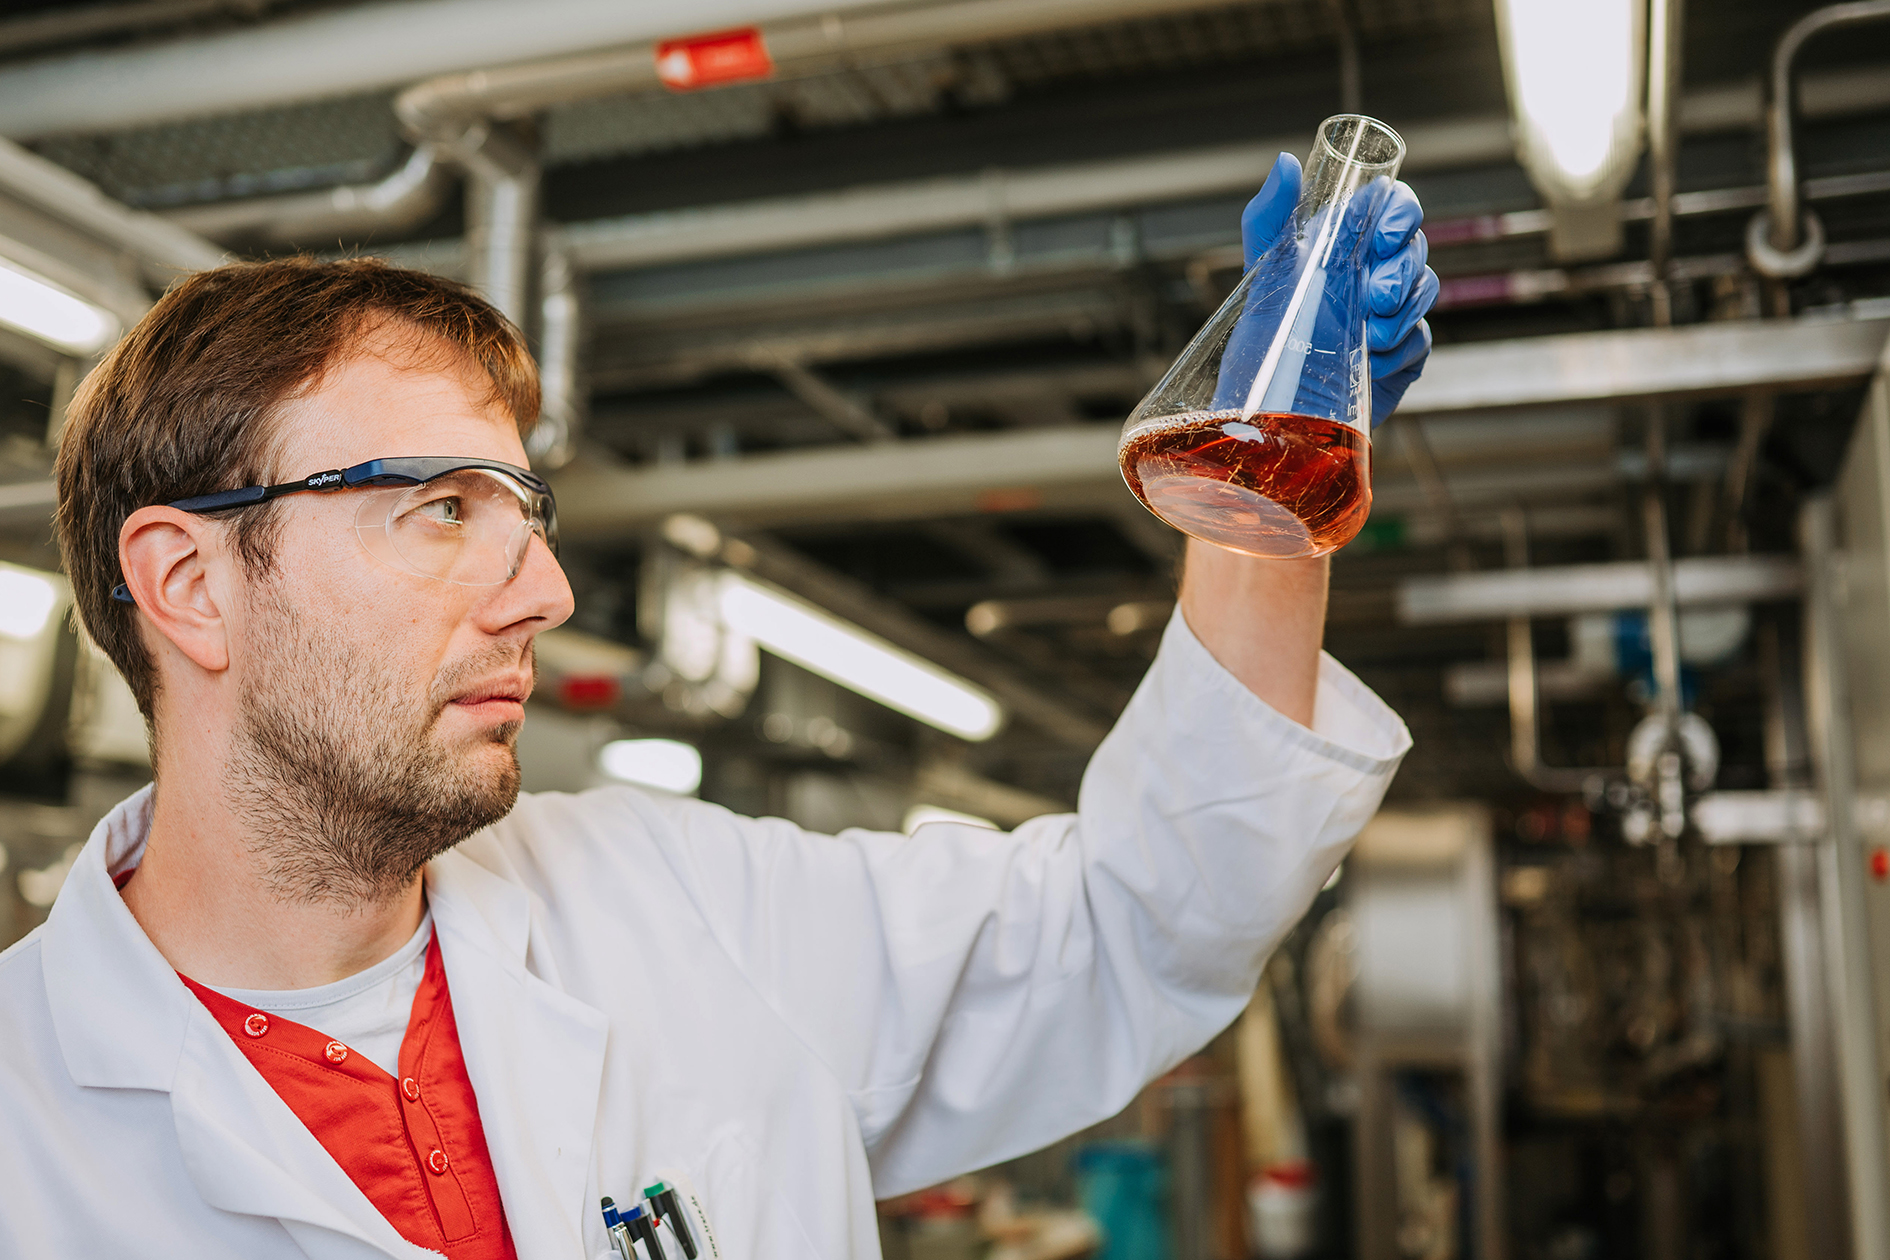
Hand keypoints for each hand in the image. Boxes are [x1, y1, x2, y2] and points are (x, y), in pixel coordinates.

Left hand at [1240, 153, 1438, 426]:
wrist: (1268, 413)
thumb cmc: (1261, 343)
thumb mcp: (1261, 275)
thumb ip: (1270, 217)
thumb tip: (1287, 163)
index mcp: (1345, 245)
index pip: (1394, 206)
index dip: (1400, 213)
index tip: (1383, 236)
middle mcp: (1372, 274)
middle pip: (1417, 247)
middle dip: (1399, 271)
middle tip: (1372, 297)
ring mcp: (1391, 315)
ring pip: (1427, 291)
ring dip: (1400, 312)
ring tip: (1366, 334)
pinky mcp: (1402, 357)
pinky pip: (1421, 341)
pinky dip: (1398, 350)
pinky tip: (1369, 362)